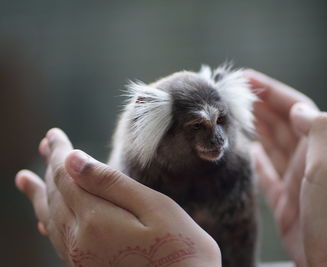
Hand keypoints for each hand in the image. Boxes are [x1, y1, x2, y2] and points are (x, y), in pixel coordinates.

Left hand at [16, 128, 220, 266]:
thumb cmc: (181, 247)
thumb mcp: (153, 207)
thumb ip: (111, 184)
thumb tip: (73, 160)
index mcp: (97, 220)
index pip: (67, 177)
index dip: (59, 153)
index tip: (53, 134)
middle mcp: (80, 240)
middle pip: (56, 196)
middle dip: (49, 167)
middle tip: (44, 144)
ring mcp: (81, 257)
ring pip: (50, 218)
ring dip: (40, 194)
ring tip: (26, 178)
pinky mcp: (88, 266)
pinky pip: (57, 239)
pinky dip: (47, 221)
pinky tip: (42, 218)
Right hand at [246, 69, 313, 264]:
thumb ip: (318, 132)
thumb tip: (298, 108)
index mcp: (317, 148)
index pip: (294, 109)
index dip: (272, 91)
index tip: (247, 79)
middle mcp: (306, 161)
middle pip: (280, 124)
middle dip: (260, 105)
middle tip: (234, 93)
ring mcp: (293, 181)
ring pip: (272, 146)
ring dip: (256, 128)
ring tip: (235, 114)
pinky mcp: (283, 202)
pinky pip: (266, 174)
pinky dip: (258, 159)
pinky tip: (248, 150)